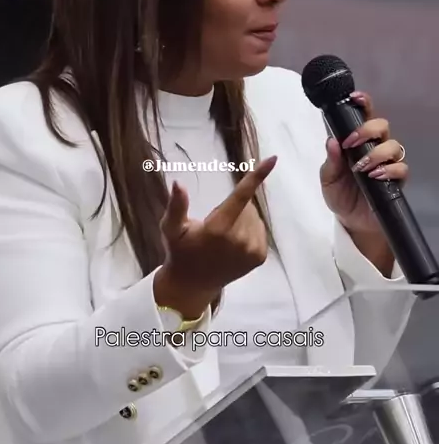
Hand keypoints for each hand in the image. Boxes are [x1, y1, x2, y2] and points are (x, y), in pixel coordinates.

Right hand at [154, 156, 276, 316]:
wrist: (193, 284)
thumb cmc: (180, 251)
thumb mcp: (172, 229)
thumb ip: (176, 206)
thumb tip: (178, 183)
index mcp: (218, 229)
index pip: (240, 197)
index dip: (257, 177)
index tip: (272, 159)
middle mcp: (239, 240)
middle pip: (246, 205)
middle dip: (233, 207)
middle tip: (214, 224)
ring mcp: (252, 250)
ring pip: (253, 216)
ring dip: (241, 218)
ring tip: (222, 235)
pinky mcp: (259, 257)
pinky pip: (259, 228)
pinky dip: (248, 229)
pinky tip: (234, 242)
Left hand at [319, 90, 408, 235]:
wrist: (351, 220)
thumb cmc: (339, 193)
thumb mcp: (328, 178)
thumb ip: (331, 160)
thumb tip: (331, 141)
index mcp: (357, 141)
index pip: (364, 115)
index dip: (363, 103)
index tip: (354, 97)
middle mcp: (375, 147)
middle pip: (382, 125)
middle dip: (367, 130)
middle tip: (351, 143)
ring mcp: (387, 163)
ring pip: (393, 145)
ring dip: (376, 153)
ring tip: (361, 167)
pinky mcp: (396, 180)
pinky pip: (401, 168)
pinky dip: (388, 170)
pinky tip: (375, 176)